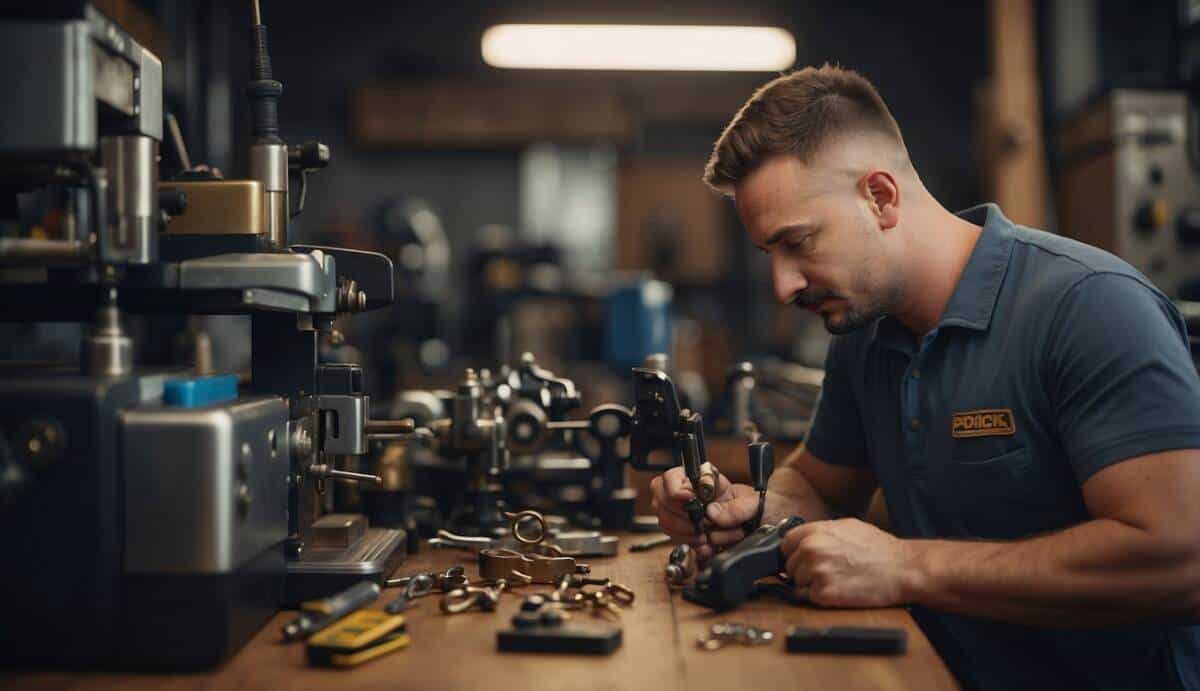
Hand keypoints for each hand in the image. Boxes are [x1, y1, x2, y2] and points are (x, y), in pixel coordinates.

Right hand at [650, 463, 770, 560]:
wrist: (774, 526)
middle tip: (704, 523)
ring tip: (715, 535)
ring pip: (668, 524)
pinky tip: (712, 547)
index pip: (671, 477)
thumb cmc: (767, 506)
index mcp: (703, 479)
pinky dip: (697, 549)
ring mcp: (689, 517)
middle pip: (662, 502)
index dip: (674, 488)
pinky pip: (682, 544)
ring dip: (692, 534)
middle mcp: (692, 496)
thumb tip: (712, 514)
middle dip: (683, 517)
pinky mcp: (694, 537)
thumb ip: (738, 506)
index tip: (688, 498)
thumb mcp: (758, 502)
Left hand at [781, 518, 914, 607]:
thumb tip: (803, 539)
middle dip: (804, 571)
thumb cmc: (880, 549)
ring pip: (798, 583)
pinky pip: (808, 598)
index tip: (803, 559)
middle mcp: (812, 549)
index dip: (794, 553)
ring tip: (837, 580)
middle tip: (829, 572)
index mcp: (816, 531)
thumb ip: (821, 532)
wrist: (903, 569)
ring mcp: (816, 572)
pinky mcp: (824, 593)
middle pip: (790, 565)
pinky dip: (821, 598)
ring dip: (812, 585)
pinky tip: (839, 591)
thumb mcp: (847, 527)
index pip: (786, 544)